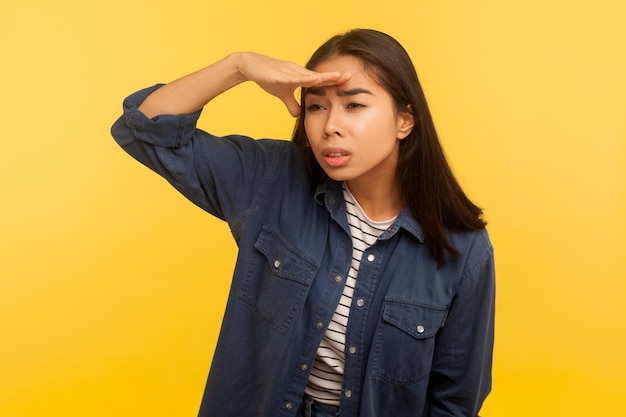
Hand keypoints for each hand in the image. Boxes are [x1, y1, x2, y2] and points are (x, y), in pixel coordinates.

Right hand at [237, 52, 351, 116]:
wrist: (250, 66)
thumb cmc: (267, 77)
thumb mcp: (282, 94)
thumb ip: (291, 103)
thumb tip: (298, 115)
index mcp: (300, 76)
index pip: (320, 80)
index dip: (334, 81)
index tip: (349, 82)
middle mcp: (298, 72)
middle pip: (319, 76)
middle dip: (334, 77)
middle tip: (350, 76)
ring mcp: (289, 71)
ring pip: (309, 75)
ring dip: (323, 76)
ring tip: (337, 76)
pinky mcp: (278, 73)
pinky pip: (292, 76)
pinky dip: (302, 78)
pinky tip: (311, 79)